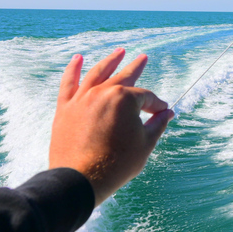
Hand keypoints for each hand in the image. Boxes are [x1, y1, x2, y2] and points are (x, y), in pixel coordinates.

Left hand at [49, 48, 173, 205]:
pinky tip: (78, 58)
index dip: (156, 105)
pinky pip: (68, 83)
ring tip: (119, 51)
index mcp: (125, 99)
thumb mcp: (145, 144)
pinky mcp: (65, 108)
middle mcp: (103, 92)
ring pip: (97, 73)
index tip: (162, 113)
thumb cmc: (117, 164)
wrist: (80, 180)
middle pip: (123, 76)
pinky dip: (72, 69)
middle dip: (136, 68)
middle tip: (142, 58)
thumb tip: (167, 113)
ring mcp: (82, 98)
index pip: (145, 97)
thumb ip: (157, 124)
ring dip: (110, 61)